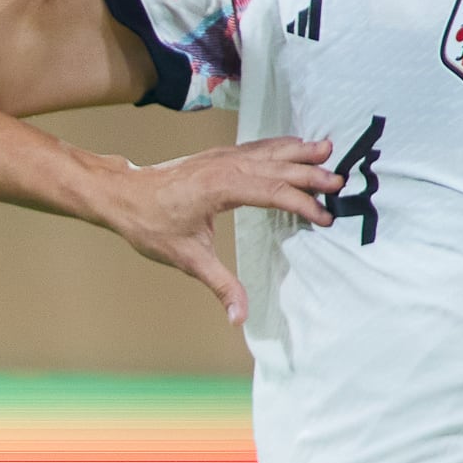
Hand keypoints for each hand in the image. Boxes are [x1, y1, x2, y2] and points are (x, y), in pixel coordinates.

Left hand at [89, 136, 340, 323]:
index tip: (324, 219)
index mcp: (222, 187)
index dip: (302, 204)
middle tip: (341, 183)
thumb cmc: (149, 224)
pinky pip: (256, 147)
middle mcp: (225, 166)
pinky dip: (279, 146)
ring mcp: (221, 157)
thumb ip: (220, 286)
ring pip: (269, 151)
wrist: (121, 195)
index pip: (273, 192)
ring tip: (328, 149)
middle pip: (277, 166)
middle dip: (310, 174)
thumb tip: (239, 318)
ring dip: (299, 152)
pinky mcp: (217, 156)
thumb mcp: (187, 259)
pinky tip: (295, 145)